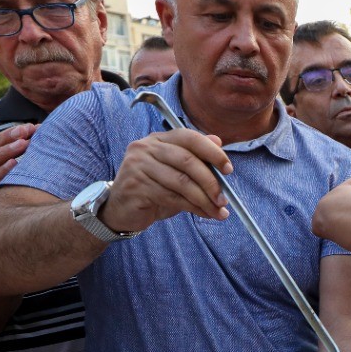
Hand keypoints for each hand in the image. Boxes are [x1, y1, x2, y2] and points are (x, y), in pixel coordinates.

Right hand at [0, 123, 36, 198]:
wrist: (21, 216)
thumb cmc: (26, 186)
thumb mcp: (26, 167)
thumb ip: (29, 150)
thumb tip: (40, 128)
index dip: (8, 134)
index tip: (29, 127)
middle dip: (7, 140)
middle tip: (26, 134)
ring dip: (5, 152)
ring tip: (24, 144)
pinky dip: (2, 172)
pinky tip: (16, 164)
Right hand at [101, 130, 232, 233]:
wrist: (121, 210)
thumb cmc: (153, 189)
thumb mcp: (177, 173)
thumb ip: (196, 158)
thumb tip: (219, 142)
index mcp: (159, 139)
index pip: (190, 137)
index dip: (212, 152)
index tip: (228, 169)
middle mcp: (146, 148)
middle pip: (188, 161)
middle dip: (211, 182)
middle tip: (224, 199)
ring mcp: (138, 166)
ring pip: (182, 182)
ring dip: (204, 199)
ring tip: (218, 211)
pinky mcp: (135, 186)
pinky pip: (172, 197)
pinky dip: (192, 207)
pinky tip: (203, 213)